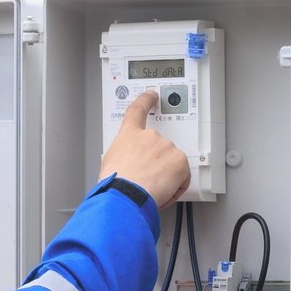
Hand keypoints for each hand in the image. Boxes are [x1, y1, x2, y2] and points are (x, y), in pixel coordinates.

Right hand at [98, 91, 191, 207]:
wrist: (125, 195)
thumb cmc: (115, 184)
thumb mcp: (108, 163)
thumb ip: (122, 155)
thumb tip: (124, 164)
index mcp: (129, 135)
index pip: (137, 110)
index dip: (145, 100)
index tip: (152, 95)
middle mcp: (150, 136)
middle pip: (159, 148)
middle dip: (156, 164)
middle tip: (145, 180)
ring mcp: (166, 147)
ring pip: (171, 163)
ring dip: (165, 176)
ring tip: (150, 189)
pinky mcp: (179, 161)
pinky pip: (182, 177)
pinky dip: (175, 187)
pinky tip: (162, 192)